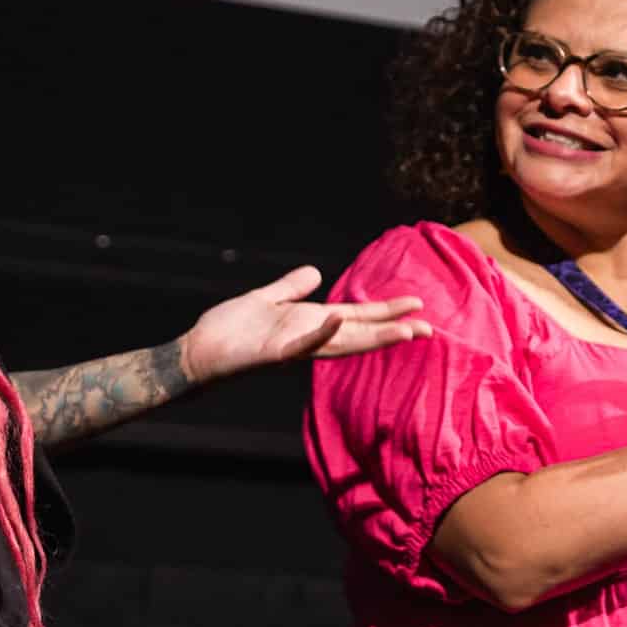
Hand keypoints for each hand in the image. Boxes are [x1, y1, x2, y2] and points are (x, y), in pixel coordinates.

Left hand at [180, 264, 428, 383]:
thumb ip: (290, 288)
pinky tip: (337, 320)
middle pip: (358, 333)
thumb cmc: (228, 331)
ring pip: (341, 343)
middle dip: (393, 330)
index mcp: (308, 324)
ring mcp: (292, 348)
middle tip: (429, 328)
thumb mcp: (264, 301)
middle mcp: (306, 338)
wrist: (197, 352)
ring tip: (404, 330)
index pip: (356, 318)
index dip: (385, 314)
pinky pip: (300, 345)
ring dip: (372, 336)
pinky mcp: (271, 353)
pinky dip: (320, 334)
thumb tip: (316, 272)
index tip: (416, 308)